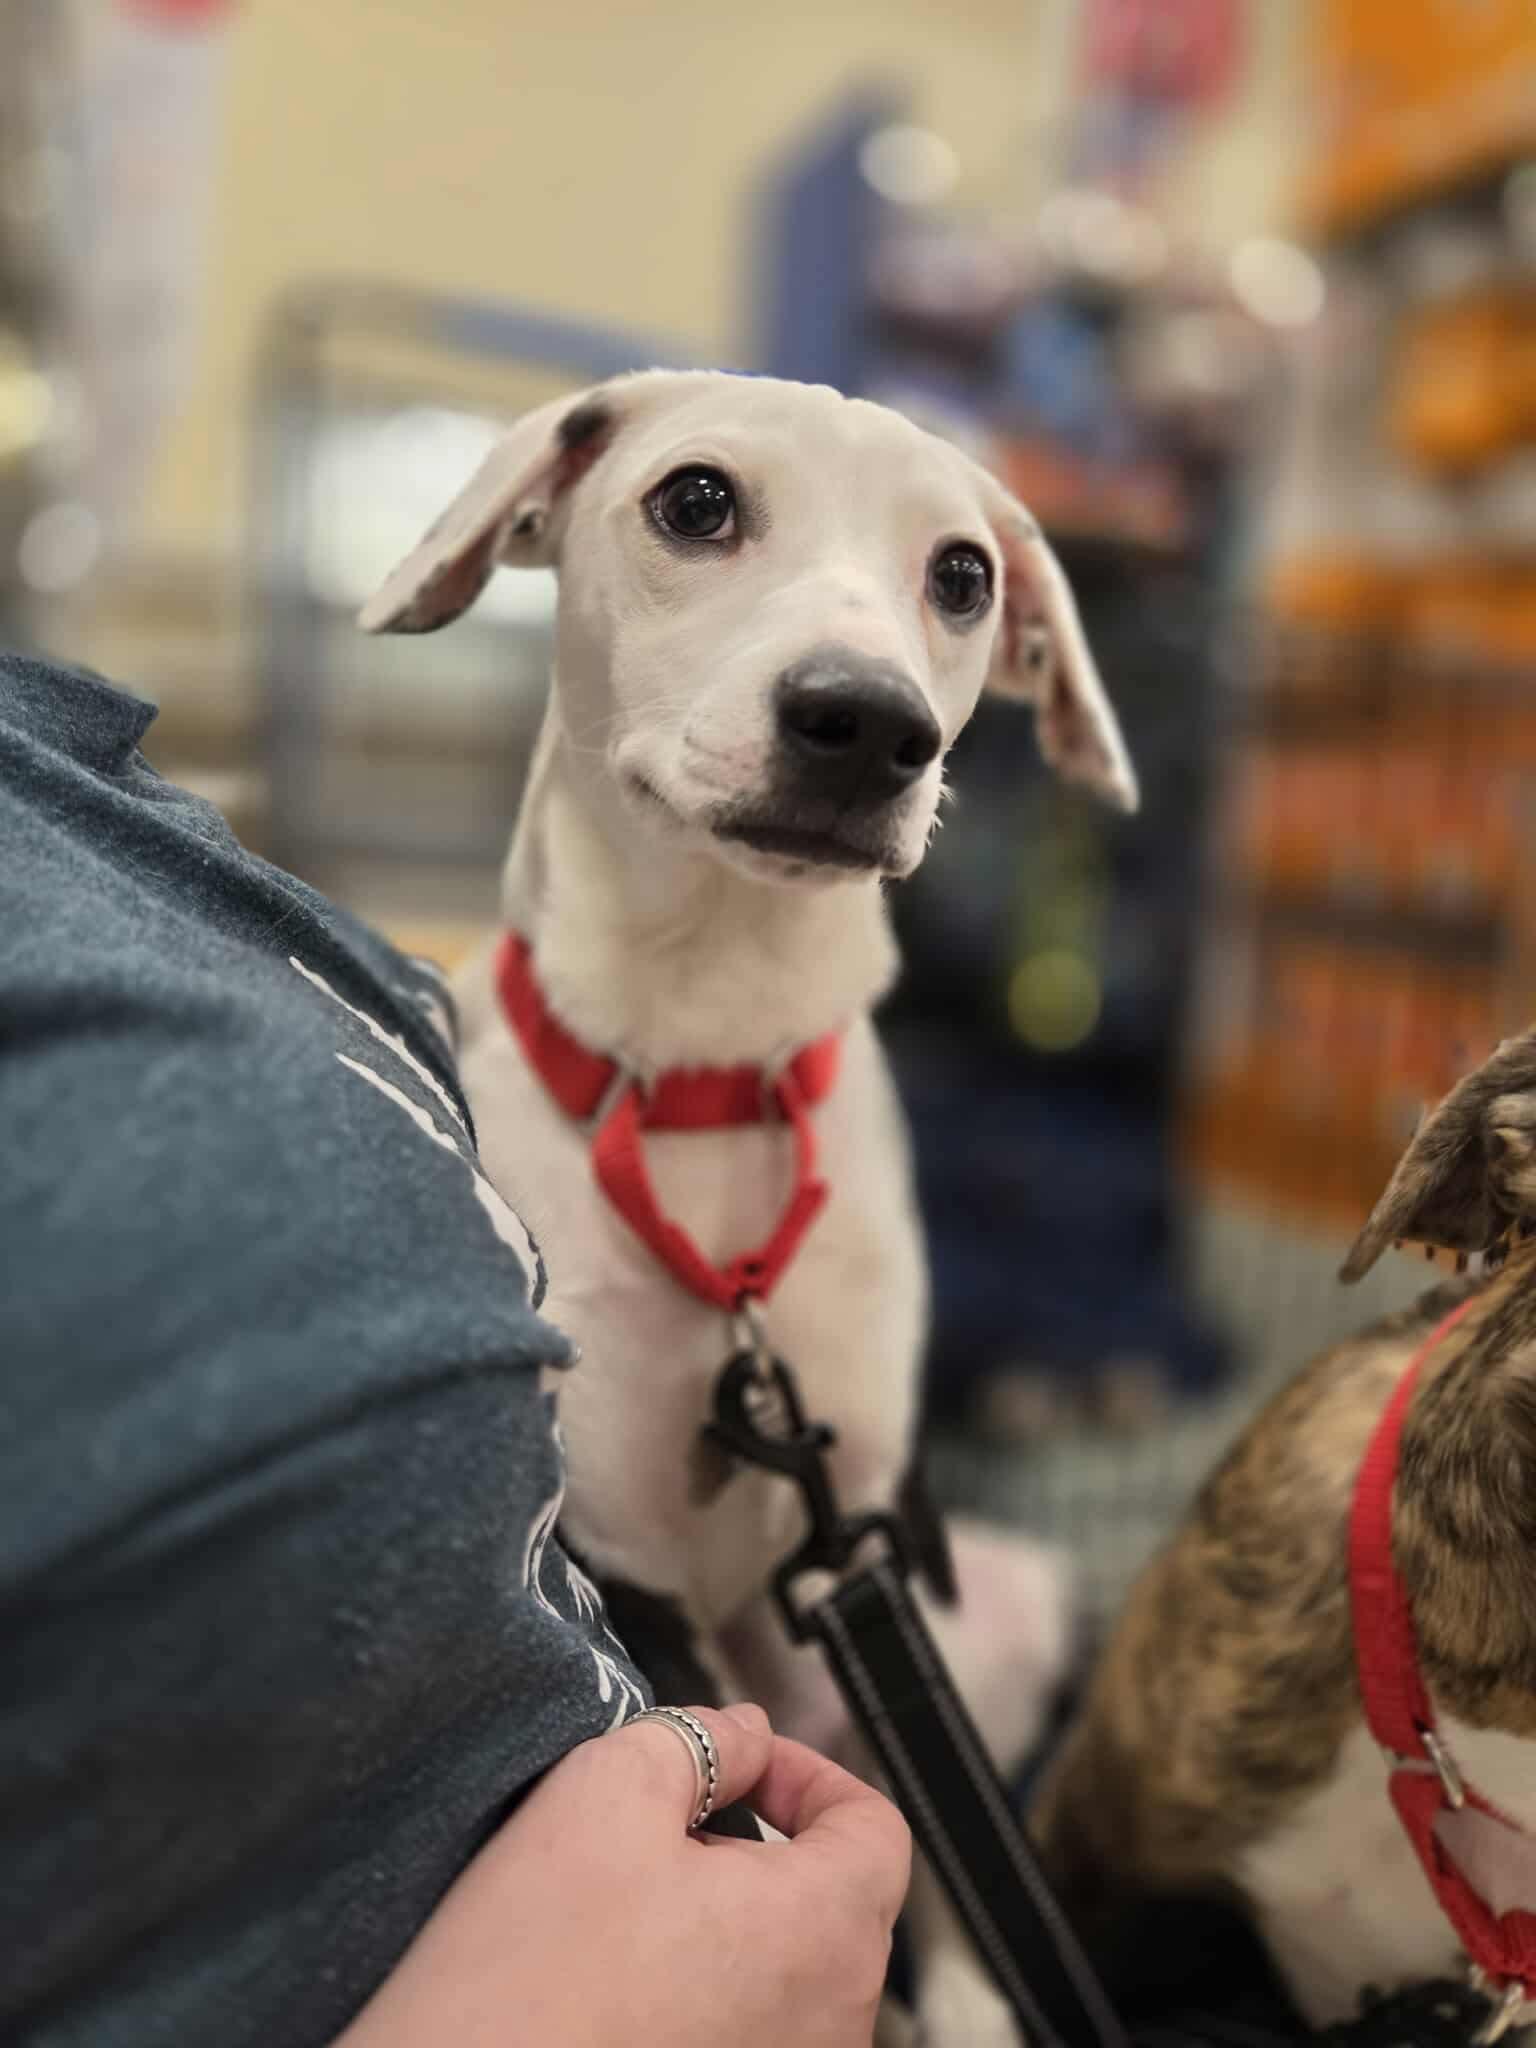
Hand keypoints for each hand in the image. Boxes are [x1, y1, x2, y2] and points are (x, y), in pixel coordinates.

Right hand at [338, 1702, 911, 2047]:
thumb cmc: (526, 1982)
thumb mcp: (603, 1792)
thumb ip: (697, 1737)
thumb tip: (743, 1733)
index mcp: (823, 1930)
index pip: (875, 1826)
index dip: (807, 1775)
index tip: (741, 1765)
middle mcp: (831, 2023)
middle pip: (833, 1898)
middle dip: (755, 1845)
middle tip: (662, 1830)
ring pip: (787, 1970)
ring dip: (726, 1922)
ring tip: (626, 1910)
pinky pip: (749, 2030)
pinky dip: (704, 1991)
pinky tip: (619, 1981)